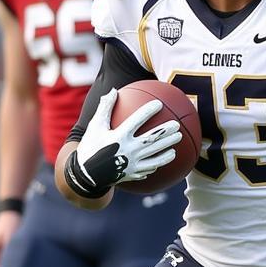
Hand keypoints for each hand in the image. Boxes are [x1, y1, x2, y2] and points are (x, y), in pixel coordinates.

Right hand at [0, 212, 21, 266]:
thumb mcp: (11, 236)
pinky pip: (8, 254)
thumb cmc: (12, 222)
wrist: (13, 209)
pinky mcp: (6, 242)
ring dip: (10, 264)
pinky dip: (12, 258)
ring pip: (3, 259)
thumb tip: (10, 262)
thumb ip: (10, 249)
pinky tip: (21, 261)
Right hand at [66, 88, 181, 196]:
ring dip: (169, 147)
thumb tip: (114, 90)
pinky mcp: (134, 174)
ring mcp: (133, 164)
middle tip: (176, 125)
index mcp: (119, 137)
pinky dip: (160, 161)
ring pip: (156, 155)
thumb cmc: (91, 147)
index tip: (159, 104)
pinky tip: (167, 156)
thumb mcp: (95, 126)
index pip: (137, 121)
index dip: (148, 111)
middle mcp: (128, 150)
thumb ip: (105, 108)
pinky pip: (151, 167)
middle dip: (166, 131)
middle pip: (152, 139)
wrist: (86, 176)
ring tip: (179, 140)